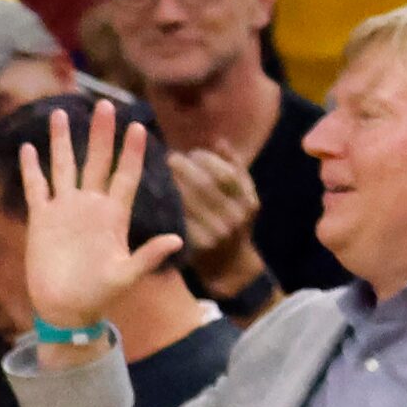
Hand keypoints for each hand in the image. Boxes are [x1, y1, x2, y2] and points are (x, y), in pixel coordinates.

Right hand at [16, 100, 184, 331]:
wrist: (66, 308)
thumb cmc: (99, 295)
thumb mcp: (126, 276)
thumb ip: (147, 256)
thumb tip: (177, 240)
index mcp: (113, 216)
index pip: (125, 176)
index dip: (131, 152)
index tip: (138, 126)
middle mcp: (90, 206)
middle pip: (96, 161)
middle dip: (100, 134)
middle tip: (105, 104)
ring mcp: (65, 210)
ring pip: (64, 166)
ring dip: (62, 141)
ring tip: (61, 113)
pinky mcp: (42, 219)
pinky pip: (37, 188)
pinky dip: (32, 169)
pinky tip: (29, 148)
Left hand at [165, 145, 264, 295]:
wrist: (229, 265)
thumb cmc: (233, 222)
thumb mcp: (243, 196)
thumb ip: (234, 168)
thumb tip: (219, 141)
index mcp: (248, 203)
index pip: (227, 174)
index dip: (208, 160)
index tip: (192, 152)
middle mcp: (235, 219)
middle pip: (206, 186)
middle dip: (186, 168)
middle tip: (170, 157)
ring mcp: (217, 233)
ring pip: (190, 201)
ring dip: (174, 182)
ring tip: (162, 170)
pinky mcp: (198, 245)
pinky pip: (181, 218)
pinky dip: (169, 203)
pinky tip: (158, 192)